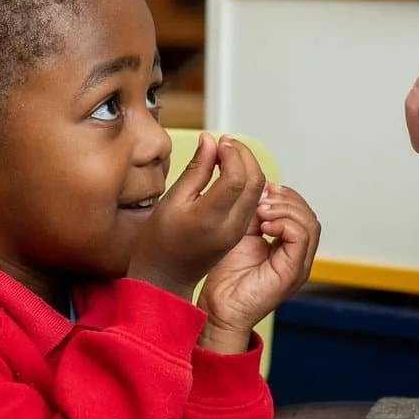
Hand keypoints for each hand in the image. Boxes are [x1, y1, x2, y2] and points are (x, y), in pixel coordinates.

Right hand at [126, 133, 263, 302]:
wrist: (166, 276)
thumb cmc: (160, 240)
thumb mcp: (172, 200)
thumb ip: (196, 169)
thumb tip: (210, 141)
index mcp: (210, 219)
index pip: (236, 178)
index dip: (232, 153)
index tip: (219, 141)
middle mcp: (231, 226)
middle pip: (255, 181)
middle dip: (245, 155)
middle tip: (226, 142)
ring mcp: (239, 230)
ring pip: (258, 190)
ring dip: (248, 166)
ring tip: (226, 152)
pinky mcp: (240, 231)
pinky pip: (252, 199)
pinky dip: (246, 180)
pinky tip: (228, 170)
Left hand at [198, 182, 320, 353]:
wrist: (219, 308)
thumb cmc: (226, 277)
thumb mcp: (241, 234)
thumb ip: (254, 214)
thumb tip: (261, 187)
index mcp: (289, 247)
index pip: (301, 212)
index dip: (284, 196)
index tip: (262, 189)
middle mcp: (299, 256)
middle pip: (309, 214)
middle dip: (286, 199)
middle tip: (262, 197)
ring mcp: (299, 265)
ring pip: (310, 223)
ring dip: (285, 209)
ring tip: (262, 210)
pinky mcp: (294, 273)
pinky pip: (301, 237)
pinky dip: (285, 224)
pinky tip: (265, 225)